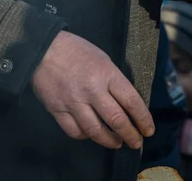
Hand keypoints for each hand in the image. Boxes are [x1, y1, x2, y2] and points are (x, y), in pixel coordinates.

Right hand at [31, 31, 153, 149]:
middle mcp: (92, 90)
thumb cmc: (77, 51)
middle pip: (116, 120)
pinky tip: (91, 134)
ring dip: (109, 141)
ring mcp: (73, 102)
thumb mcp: (103, 60)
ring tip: (117, 143)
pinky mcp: (57, 110)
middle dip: (130, 135)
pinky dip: (85, 136)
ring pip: (95, 131)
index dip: (143, 119)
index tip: (148, 130)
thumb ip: (114, 81)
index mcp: (107, 75)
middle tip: (137, 143)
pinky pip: (74, 131)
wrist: (43, 49)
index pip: (131, 101)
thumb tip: (126, 103)